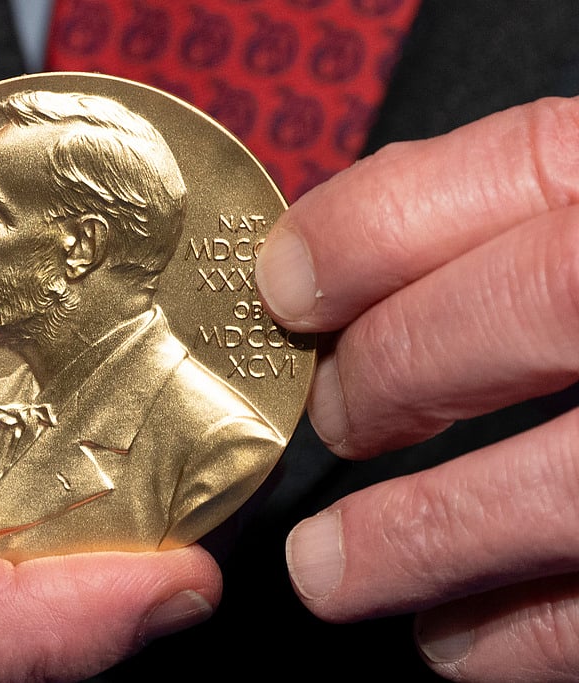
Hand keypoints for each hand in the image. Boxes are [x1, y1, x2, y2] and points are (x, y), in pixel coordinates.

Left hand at [257, 96, 578, 680]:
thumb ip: (507, 215)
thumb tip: (329, 266)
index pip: (520, 166)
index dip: (372, 230)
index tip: (286, 287)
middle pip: (541, 301)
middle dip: (396, 368)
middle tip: (331, 419)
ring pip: (573, 485)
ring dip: (420, 538)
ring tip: (328, 572)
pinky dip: (525, 634)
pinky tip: (454, 637)